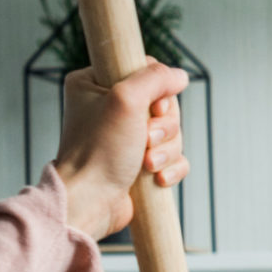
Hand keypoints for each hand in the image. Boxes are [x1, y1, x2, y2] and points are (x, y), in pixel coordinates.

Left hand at [50, 62, 188, 240]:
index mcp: (94, 84)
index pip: (145, 70)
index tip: (153, 109)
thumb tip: (180, 76)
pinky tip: (157, 178)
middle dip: (163, 126)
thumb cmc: (99, 151)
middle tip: (146, 139)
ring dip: (166, 150)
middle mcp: (108, 108)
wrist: (90, 201)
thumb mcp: (126, 100)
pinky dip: (171, 167)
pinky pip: (173, 157)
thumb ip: (156, 78)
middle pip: (163, 104)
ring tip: (147, 163)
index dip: (159, 90)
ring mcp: (124, 137)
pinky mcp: (138, 162)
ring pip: (171, 132)